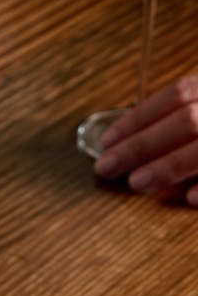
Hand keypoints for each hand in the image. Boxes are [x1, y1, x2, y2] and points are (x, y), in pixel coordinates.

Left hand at [94, 76, 197, 204]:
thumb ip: (177, 116)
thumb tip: (128, 139)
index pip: (174, 97)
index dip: (136, 119)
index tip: (106, 142)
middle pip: (185, 121)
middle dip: (141, 145)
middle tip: (107, 168)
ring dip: (168, 166)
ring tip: (136, 183)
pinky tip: (189, 198)